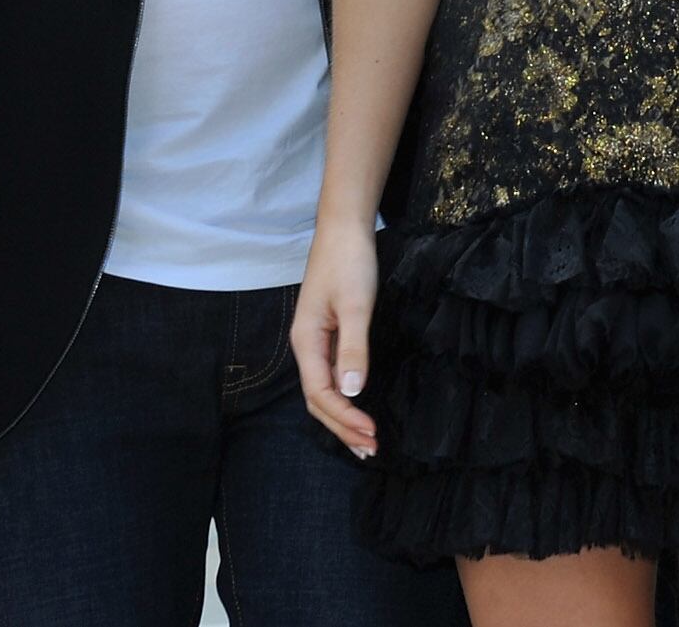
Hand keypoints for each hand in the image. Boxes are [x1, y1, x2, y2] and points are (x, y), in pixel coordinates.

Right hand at [293, 217, 380, 456]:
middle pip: (318, 400)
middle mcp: (306, 346)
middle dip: (342, 427)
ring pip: (323, 390)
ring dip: (342, 418)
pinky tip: (358, 406)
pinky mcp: (328, 334)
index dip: (344, 418)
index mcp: (306, 341)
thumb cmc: (349, 262)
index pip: (320, 393)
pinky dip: (345, 398)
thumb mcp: (354, 304)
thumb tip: (351, 392)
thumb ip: (353, 347)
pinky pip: (331, 375)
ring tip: (366, 441)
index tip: (371, 434)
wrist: (344, 228)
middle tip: (372, 449)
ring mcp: (316, 341)